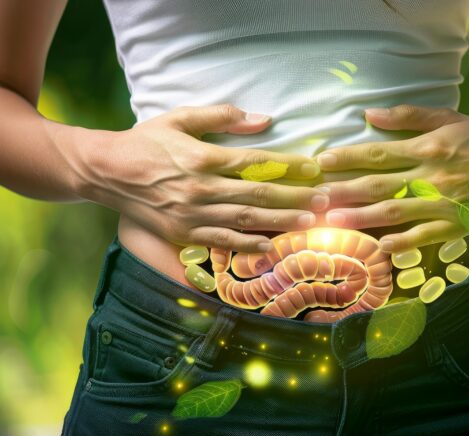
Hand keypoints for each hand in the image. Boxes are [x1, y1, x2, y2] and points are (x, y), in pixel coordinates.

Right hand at [78, 104, 328, 252]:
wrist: (104, 172)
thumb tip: (264, 119)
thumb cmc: (145, 141)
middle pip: (258, 195)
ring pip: (246, 221)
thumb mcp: (180, 118)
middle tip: (324, 200)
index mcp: (202, 157)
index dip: (288, 165)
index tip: (313, 167)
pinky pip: (223, 241)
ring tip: (310, 223)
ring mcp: (192, 215)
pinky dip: (249, 246)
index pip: (255, 162)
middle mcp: (200, 188)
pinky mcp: (184, 233)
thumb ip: (222, 116)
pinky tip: (272, 247)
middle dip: (295, 198)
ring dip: (281, 223)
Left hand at [314, 105, 468, 251]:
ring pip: (396, 212)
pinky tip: (380, 247)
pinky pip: (425, 236)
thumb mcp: (448, 118)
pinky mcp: (457, 225)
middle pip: (380, 184)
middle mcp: (434, 176)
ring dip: (362, 218)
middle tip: (315, 197)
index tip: (320, 161)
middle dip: (344, 191)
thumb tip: (369, 114)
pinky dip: (403, 243)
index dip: (347, 157)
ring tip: (334, 221)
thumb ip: (408, 117)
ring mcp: (446, 203)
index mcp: (429, 147)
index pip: (379, 152)